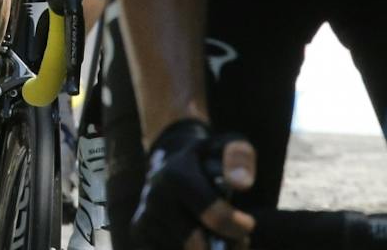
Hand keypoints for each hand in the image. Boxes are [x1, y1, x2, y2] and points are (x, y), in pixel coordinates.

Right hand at [131, 120, 255, 249]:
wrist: (168, 162)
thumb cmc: (207, 158)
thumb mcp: (227, 146)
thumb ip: (239, 158)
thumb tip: (242, 184)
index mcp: (177, 174)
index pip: (214, 216)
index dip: (237, 227)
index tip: (247, 225)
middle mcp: (155, 197)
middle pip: (198, 245)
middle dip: (223, 247)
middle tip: (237, 240)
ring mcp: (143, 216)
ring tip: (216, 237)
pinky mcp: (138, 233)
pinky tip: (195, 241)